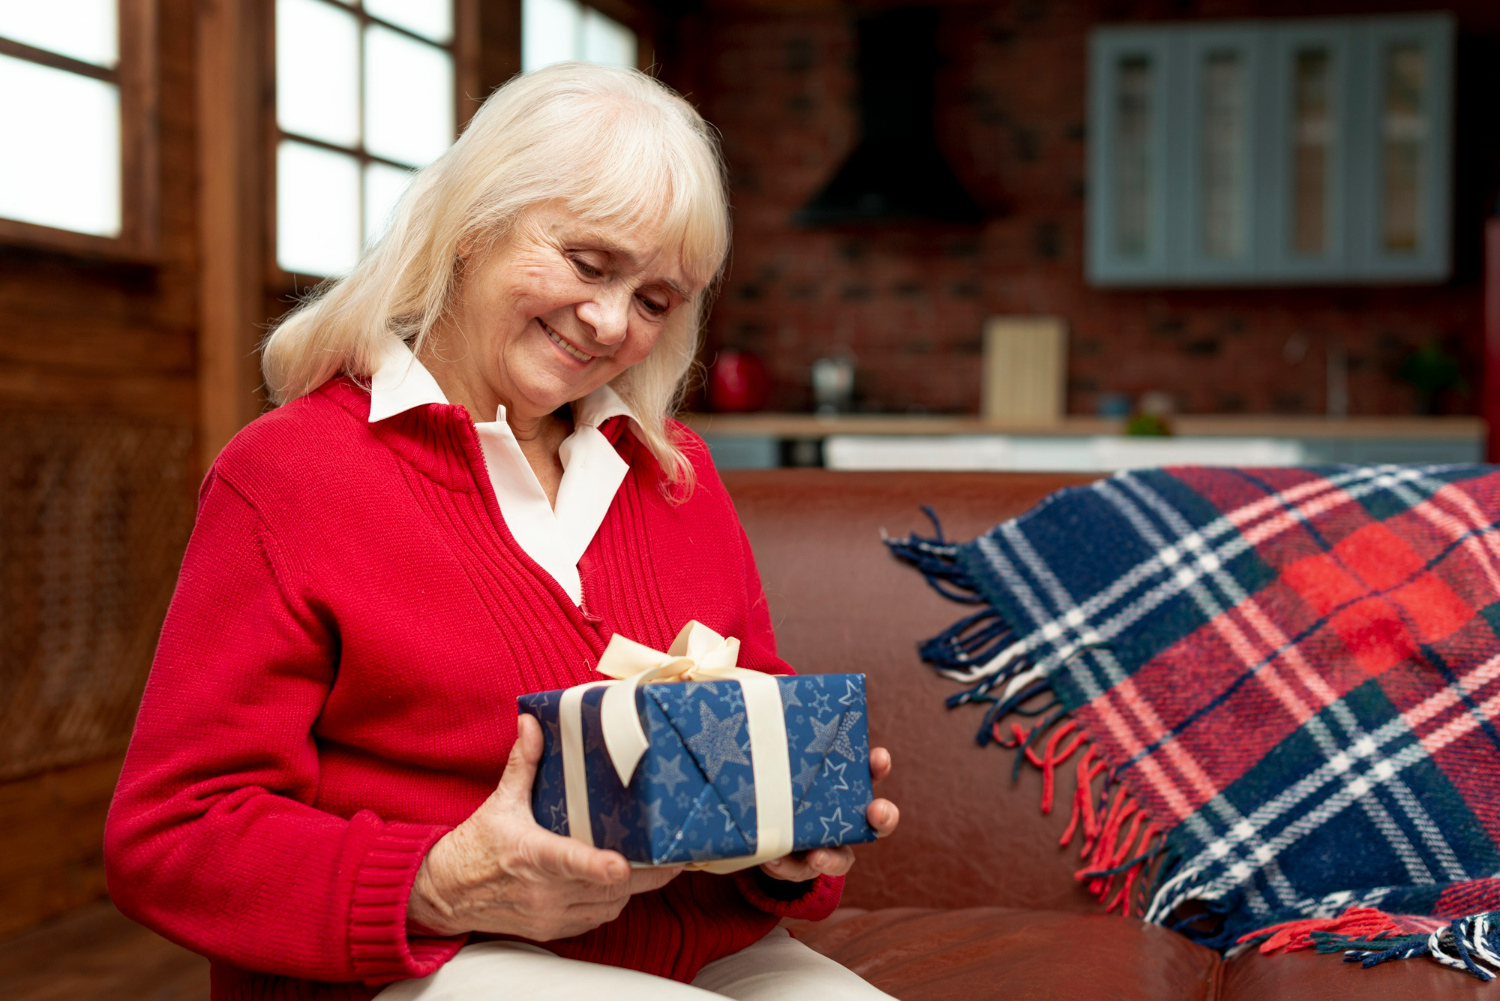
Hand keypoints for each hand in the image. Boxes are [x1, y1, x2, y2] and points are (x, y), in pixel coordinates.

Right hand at [407, 714, 681, 939]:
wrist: (445, 893)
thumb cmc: (476, 846)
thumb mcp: (500, 802)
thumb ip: (523, 763)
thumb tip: (532, 722)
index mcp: (531, 855)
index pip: (571, 863)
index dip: (601, 867)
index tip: (622, 864)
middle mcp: (543, 891)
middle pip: (606, 889)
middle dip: (645, 874)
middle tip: (676, 854)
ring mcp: (549, 914)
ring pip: (609, 906)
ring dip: (632, 888)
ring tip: (657, 864)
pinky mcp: (553, 929)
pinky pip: (597, 918)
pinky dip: (613, 901)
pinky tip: (622, 882)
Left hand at [758, 746, 898, 882]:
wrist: (753, 825)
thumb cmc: (772, 782)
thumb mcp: (780, 761)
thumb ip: (785, 740)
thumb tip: (775, 701)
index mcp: (843, 789)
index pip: (869, 774)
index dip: (877, 766)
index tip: (879, 757)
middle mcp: (842, 821)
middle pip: (876, 824)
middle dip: (884, 817)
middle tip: (877, 811)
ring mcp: (824, 847)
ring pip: (839, 860)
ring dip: (830, 858)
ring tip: (816, 855)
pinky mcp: (797, 865)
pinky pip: (794, 870)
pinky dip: (785, 866)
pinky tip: (773, 857)